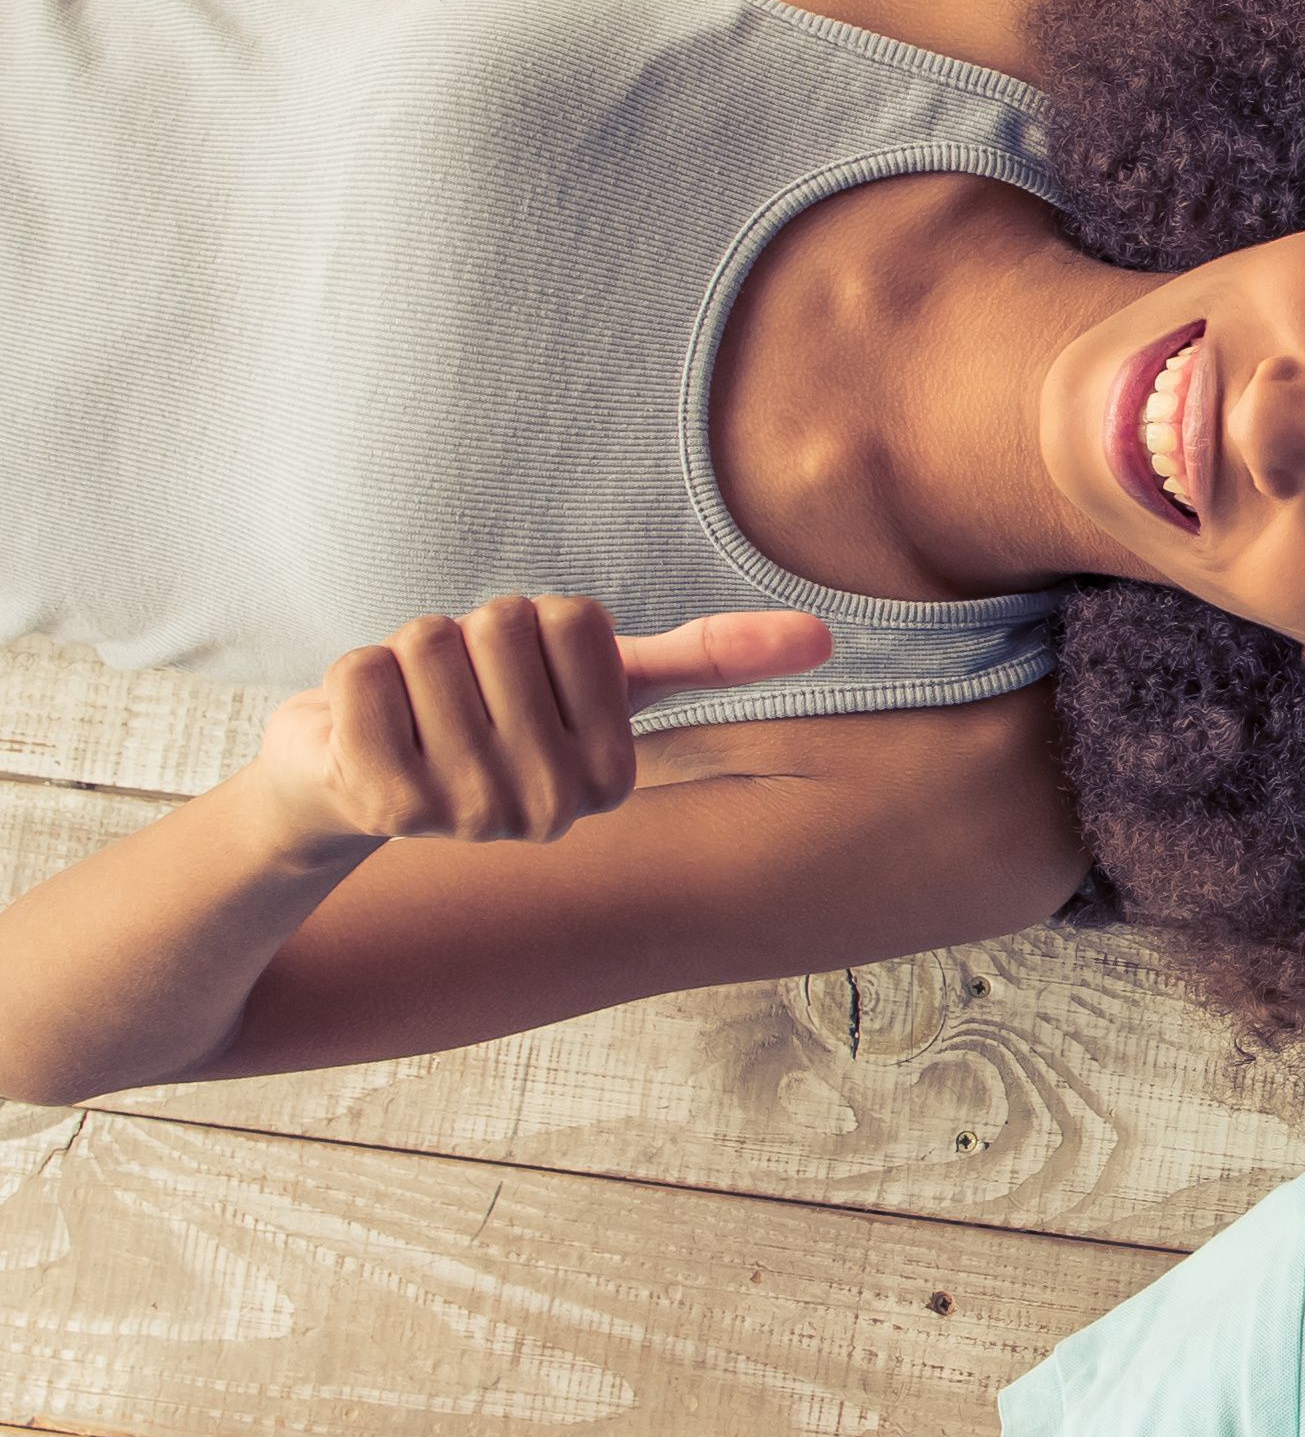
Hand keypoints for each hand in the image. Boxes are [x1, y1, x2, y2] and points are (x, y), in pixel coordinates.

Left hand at [248, 599, 835, 862]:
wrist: (347, 777)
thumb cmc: (483, 714)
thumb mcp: (600, 684)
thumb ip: (708, 658)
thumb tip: (825, 636)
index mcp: (610, 779)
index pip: (578, 620)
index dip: (536, 625)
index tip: (521, 682)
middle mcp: (547, 811)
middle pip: (504, 623)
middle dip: (468, 634)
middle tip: (457, 693)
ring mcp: (464, 816)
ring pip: (432, 642)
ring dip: (407, 654)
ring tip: (412, 707)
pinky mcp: (379, 807)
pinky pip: (363, 675)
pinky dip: (351, 676)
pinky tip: (363, 727)